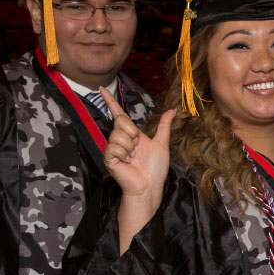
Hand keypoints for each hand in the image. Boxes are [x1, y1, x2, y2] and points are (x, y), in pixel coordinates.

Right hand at [101, 87, 173, 203]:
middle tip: (138, 148)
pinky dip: (123, 153)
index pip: (118, 114)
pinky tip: (126, 162)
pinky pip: (114, 146)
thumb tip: (172, 110)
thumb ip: (163, 125)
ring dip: (130, 146)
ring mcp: (113, 148)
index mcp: (131, 134)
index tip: (101, 89)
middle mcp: (120, 139)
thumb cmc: (155, 167)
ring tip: (133, 157)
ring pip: (118, 134)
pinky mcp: (108, 157)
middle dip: (133, 133)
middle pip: (121, 121)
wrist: (150, 185)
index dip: (110, 102)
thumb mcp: (161, 142)